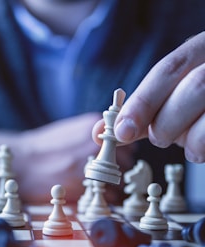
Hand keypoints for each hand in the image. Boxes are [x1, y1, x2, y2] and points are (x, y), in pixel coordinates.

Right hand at [0, 112, 130, 203]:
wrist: (21, 163)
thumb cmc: (43, 148)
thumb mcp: (70, 130)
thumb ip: (93, 135)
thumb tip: (113, 145)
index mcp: (93, 127)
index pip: (126, 141)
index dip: (121, 152)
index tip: (113, 159)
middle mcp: (96, 145)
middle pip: (127, 160)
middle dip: (118, 168)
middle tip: (103, 174)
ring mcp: (91, 166)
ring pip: (119, 180)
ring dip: (113, 184)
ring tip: (95, 185)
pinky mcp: (84, 187)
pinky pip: (109, 196)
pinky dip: (105, 198)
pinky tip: (90, 193)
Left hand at [93, 31, 204, 162]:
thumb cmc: (192, 107)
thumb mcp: (163, 105)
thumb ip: (136, 116)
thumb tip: (98, 132)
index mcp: (197, 52)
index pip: (167, 70)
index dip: (142, 102)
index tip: (123, 132)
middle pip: (193, 86)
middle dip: (167, 121)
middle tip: (159, 138)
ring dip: (187, 136)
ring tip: (184, 145)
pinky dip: (203, 146)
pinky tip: (199, 150)